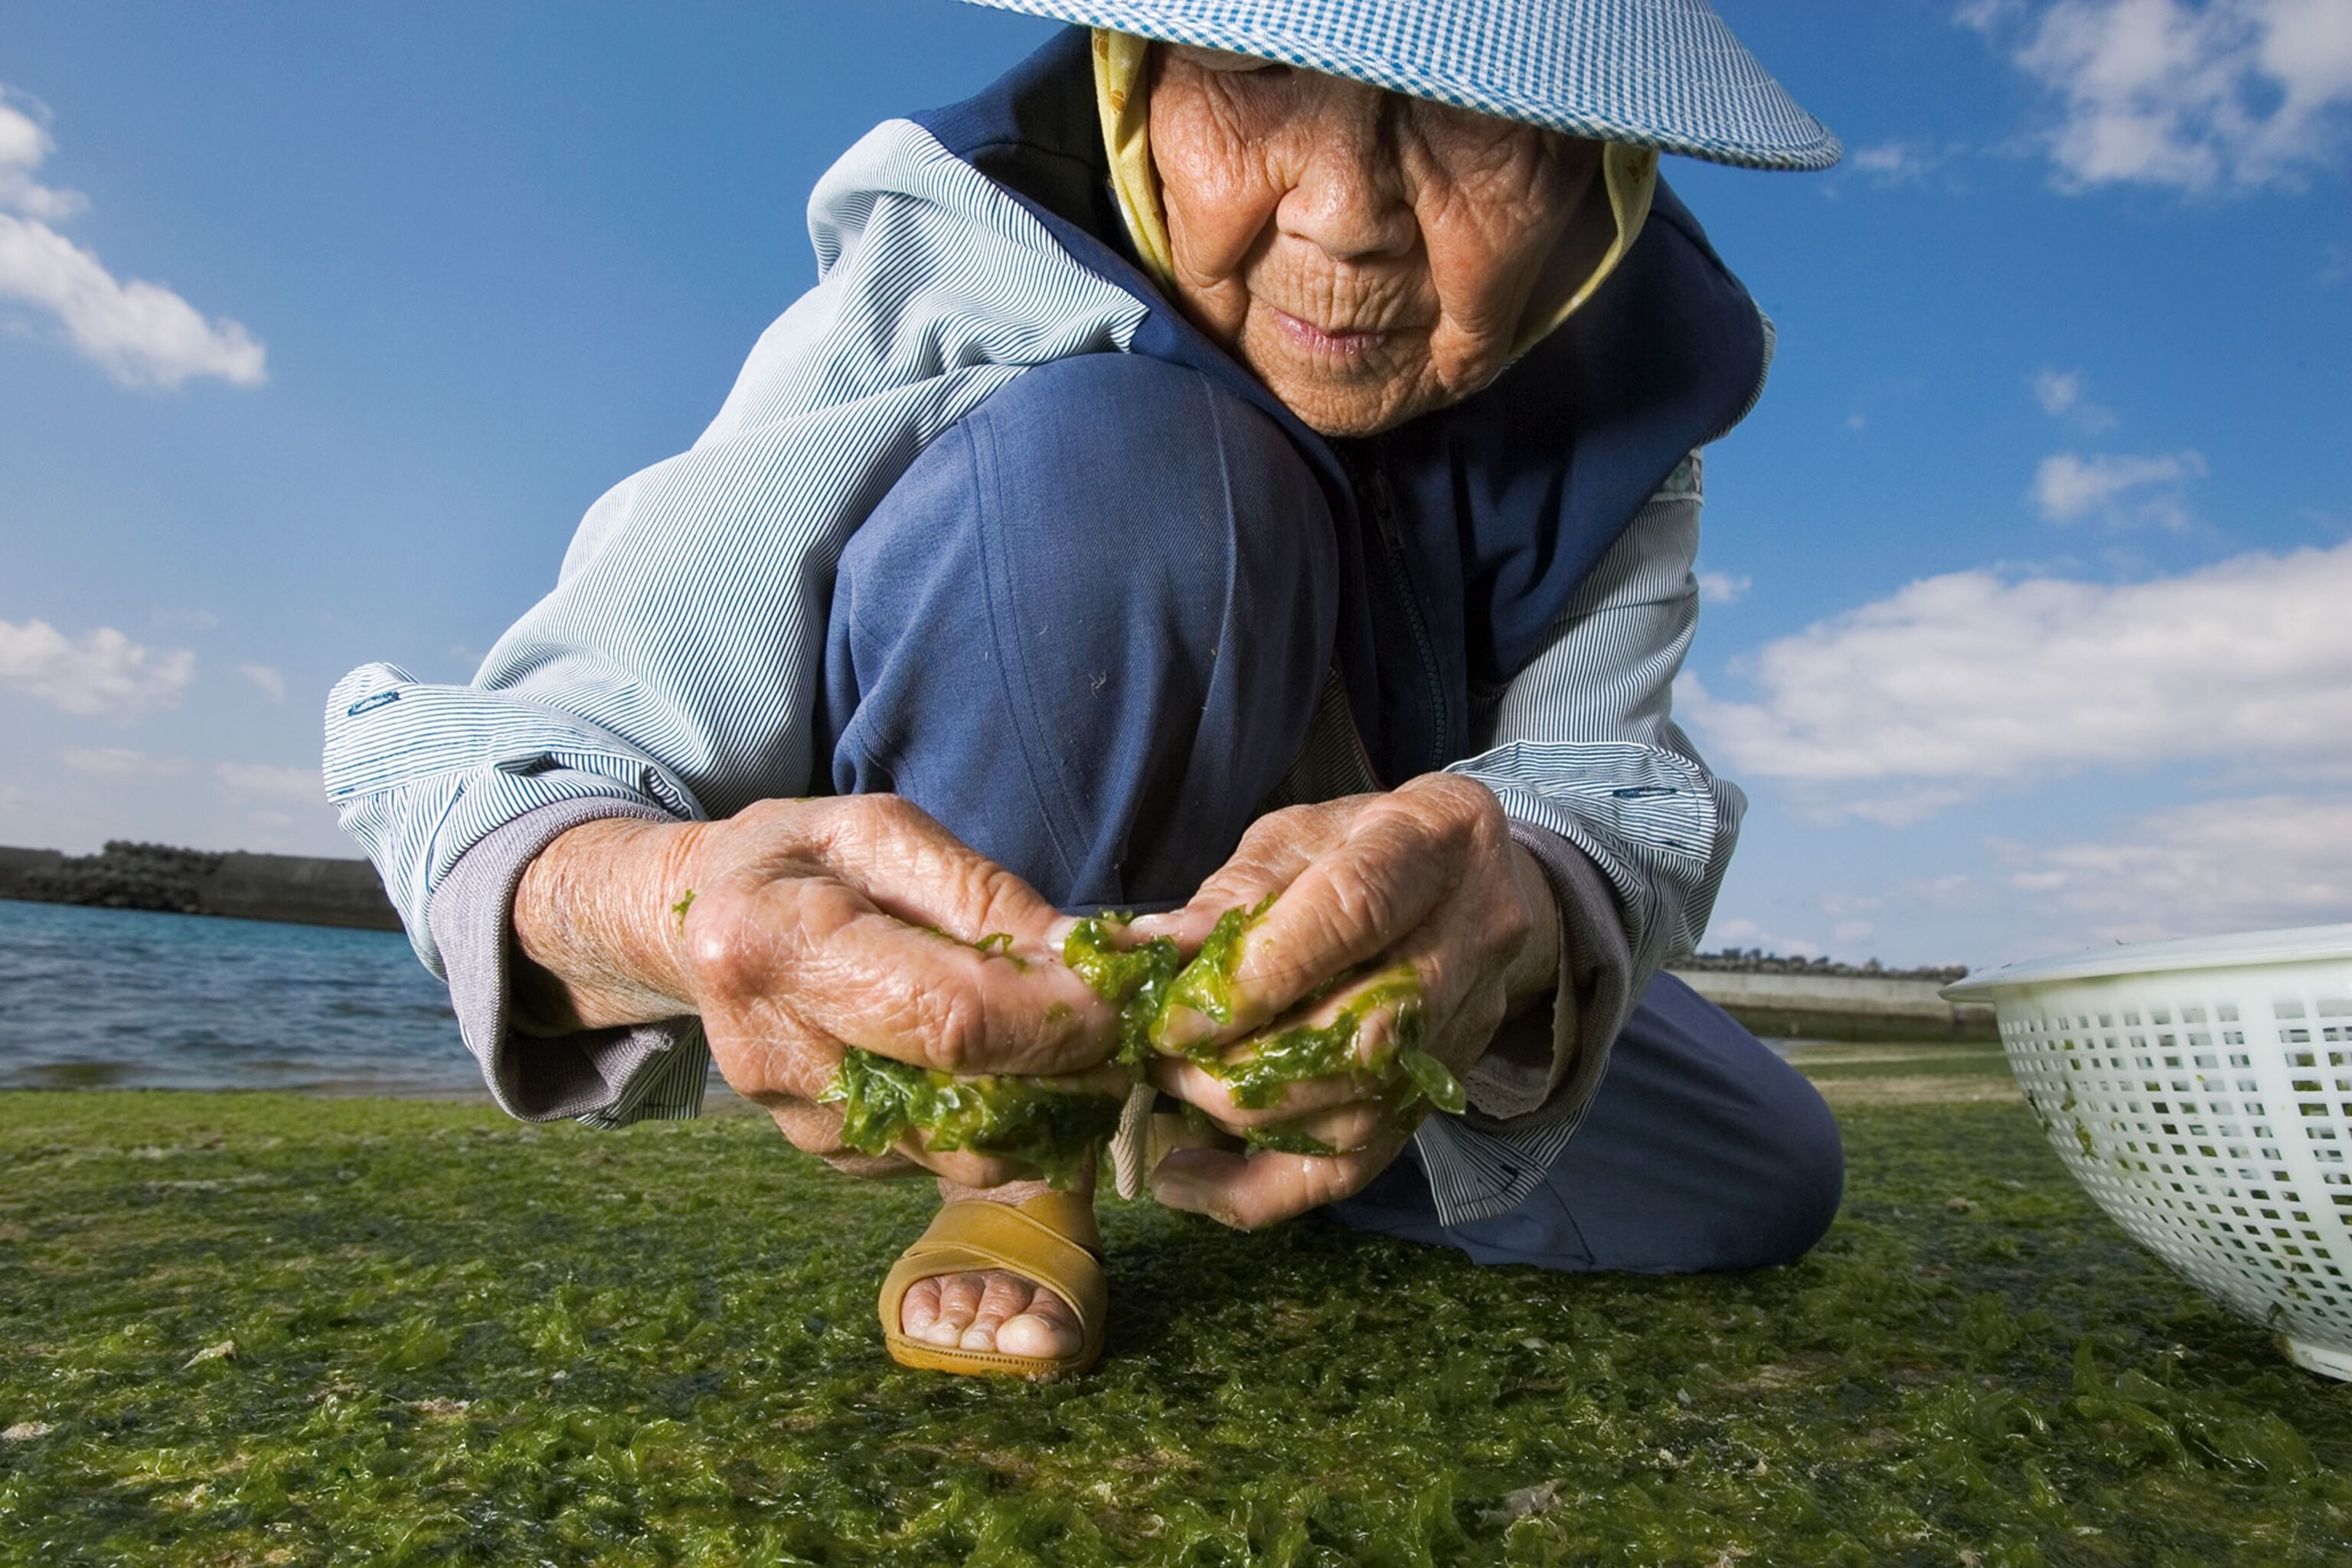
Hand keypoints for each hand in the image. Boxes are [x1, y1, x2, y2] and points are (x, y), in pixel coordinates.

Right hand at [512, 796, 1126, 1184]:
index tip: (1122, 998)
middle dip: (1068, 1076)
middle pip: (966, 1105)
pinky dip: (995, 1120)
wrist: (698, 924)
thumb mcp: (883, 833)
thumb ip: (985, 896)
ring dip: (1043, 1109)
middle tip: (1119, 1030)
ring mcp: (797, 1122)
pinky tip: (999, 1063)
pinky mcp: (829, 1156)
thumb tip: (1092, 958)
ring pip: (966, 1153)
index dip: (1056, 1018)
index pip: (950, 1018)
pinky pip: (944, 1157)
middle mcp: (775, 1053)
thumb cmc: (801, 861)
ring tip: (1069, 1043)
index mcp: (775, 945)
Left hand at [1135, 773, 1559, 1228]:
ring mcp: (1465, 1026)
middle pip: (1362, 1035)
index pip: (1351, 915)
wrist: (1474, 882)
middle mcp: (1470, 940)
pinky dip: (1261, 1188)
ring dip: (1246, 1120)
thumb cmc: (1366, 846)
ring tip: (1173, 1094)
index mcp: (1432, 841)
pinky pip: (1358, 1164)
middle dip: (1242, 1064)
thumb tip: (1148, 955)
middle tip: (1159, 1057)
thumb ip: (1232, 893)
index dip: (1256, 977)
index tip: (1172, 1017)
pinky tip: (1186, 1179)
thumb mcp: (1299, 837)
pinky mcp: (1439, 1091)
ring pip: (1359, 1112)